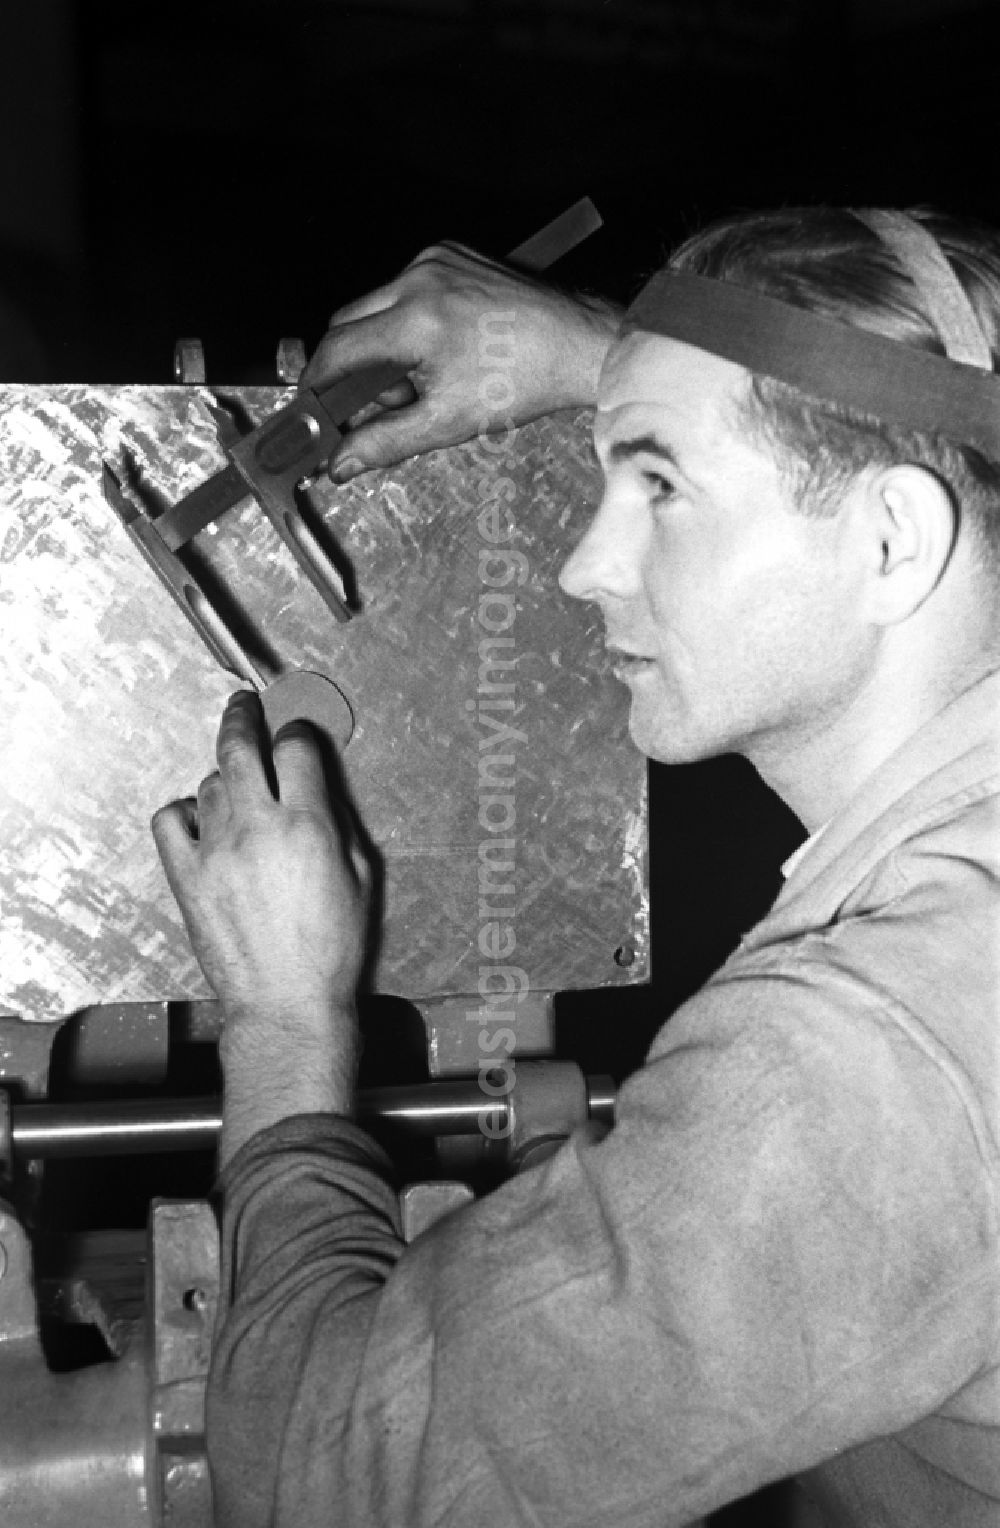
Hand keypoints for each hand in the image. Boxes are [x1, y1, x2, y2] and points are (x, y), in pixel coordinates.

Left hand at [151, 690, 369, 1031]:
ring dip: (226, 777)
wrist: (286, 1003)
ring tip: (238, 788)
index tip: (296, 734)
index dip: (297, 732)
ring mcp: (215, 851)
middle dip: (244, 716)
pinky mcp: (186, 876)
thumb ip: (337, 823)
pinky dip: (184, 810)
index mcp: (308, 826)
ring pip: (209, 782)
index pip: (295, 747)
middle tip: (244, 706)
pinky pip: (170, 819)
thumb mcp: (361, 878)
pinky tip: (200, 819)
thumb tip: (320, 789)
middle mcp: (257, 829)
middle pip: (241, 746)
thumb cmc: (330, 952)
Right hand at [301, 242, 620, 477]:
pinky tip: (444, 346)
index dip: (318, 383)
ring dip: (386, 345)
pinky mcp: (451, 252)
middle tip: (391, 401)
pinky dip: (410, 320)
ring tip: (429, 375)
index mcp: (417, 318)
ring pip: (377, 306)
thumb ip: (386, 442)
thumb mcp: (449, 422)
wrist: (578, 344)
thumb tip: (341, 462)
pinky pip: (406, 288)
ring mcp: (437, 258)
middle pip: (349, 323)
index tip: (313, 406)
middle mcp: (420, 277)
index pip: (338, 348)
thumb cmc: (525, 382)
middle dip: (358, 367)